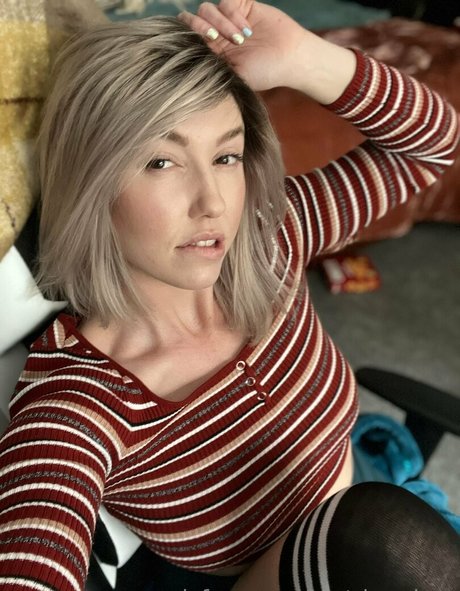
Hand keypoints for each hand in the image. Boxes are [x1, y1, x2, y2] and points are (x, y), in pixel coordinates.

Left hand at [178, 0, 306, 90]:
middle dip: (199, 27)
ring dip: (221, 24)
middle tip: (215, 40)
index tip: (204, 48)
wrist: (290, 58)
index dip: (188, 38)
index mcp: (211, 52)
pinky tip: (245, 30)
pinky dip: (232, 14)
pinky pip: (226, 1)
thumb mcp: (235, 76)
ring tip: (239, 40)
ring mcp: (228, 18)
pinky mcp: (242, 5)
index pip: (187, 38)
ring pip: (207, 9)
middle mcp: (217, 33)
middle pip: (191, 19)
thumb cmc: (264, 73)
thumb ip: (213, 67)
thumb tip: (188, 63)